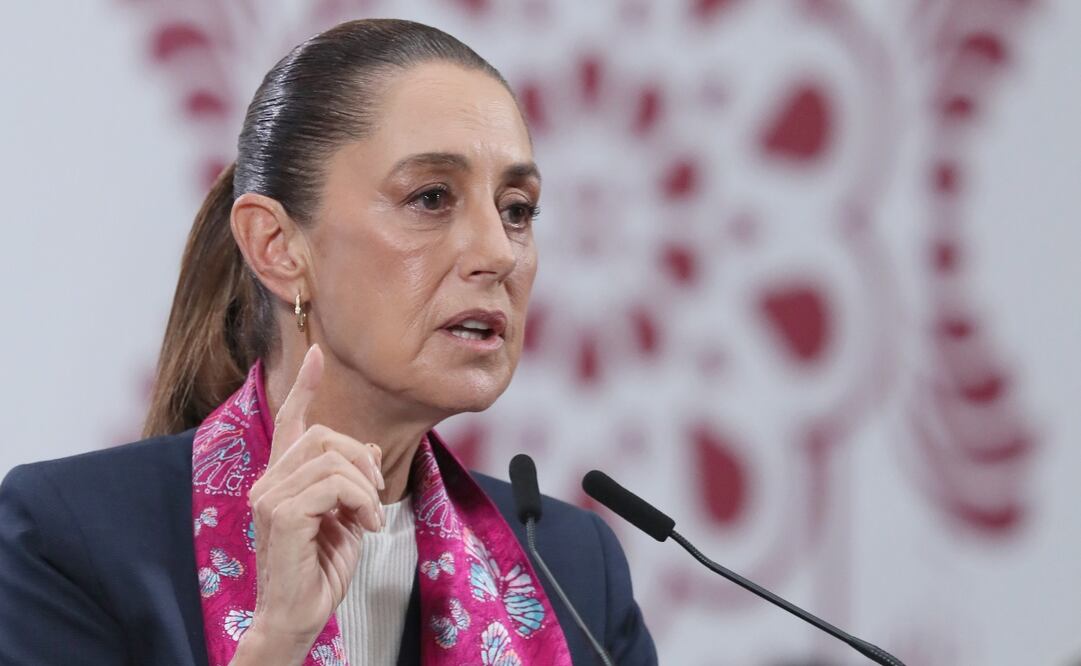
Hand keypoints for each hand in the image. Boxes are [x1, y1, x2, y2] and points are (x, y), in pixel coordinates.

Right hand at [232, 344, 384, 664]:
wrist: (298, 616)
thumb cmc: (318, 572)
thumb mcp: (347, 518)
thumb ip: (352, 483)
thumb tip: (370, 447)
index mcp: (282, 480)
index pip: (291, 422)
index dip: (305, 388)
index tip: (318, 355)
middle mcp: (269, 482)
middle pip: (323, 435)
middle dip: (361, 459)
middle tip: (374, 497)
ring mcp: (270, 497)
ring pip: (331, 458)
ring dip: (365, 487)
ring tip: (370, 519)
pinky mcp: (280, 514)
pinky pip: (333, 484)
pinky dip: (361, 502)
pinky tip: (366, 527)